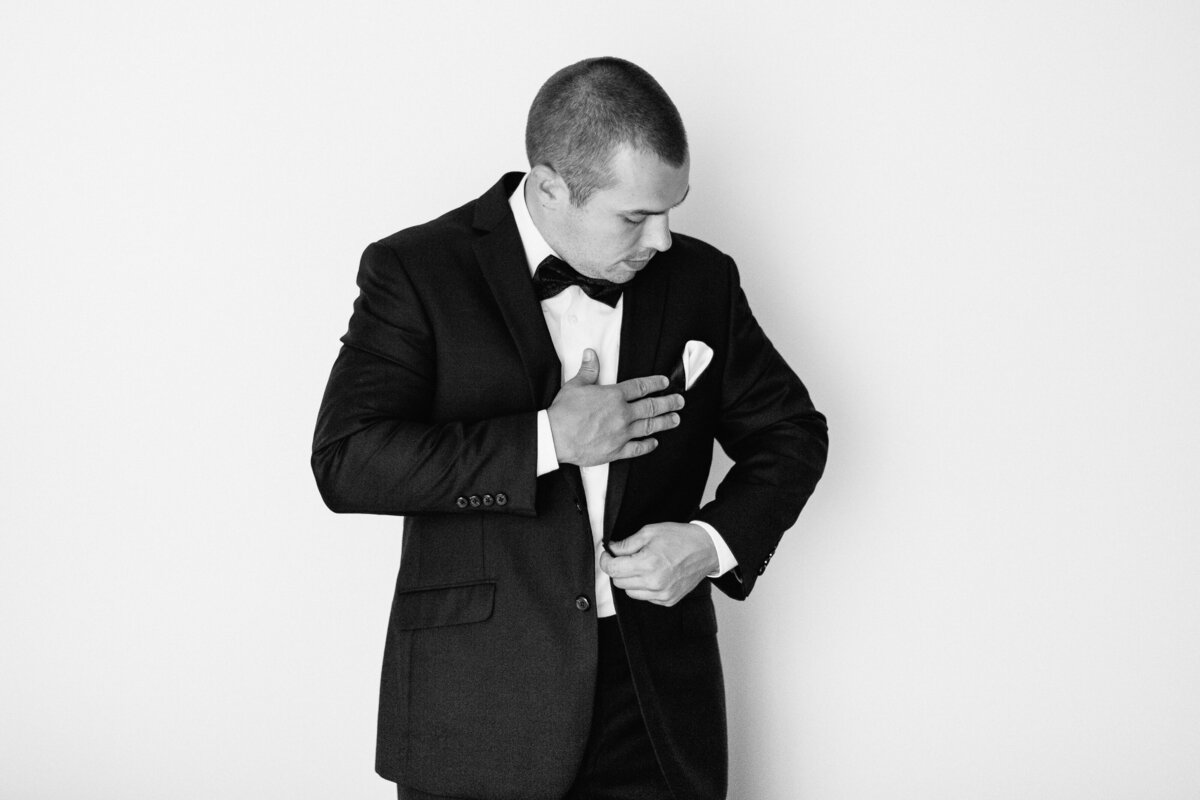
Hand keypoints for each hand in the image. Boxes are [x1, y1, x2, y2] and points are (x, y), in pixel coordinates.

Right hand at [547, 349, 683, 466]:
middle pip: (651, 406)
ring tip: (675, 419)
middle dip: (668, 403)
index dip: (655, 383)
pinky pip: (637, 448)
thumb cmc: (564, 412)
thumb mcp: (575, 385)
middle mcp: (622, 414)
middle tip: (679, 401)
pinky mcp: (616, 450)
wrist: (556, 436)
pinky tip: (654, 442)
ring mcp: (622, 433)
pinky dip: (648, 445)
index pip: (641, 387)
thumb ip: (588, 370)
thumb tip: (591, 354)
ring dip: (665, 422)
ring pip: (649, 426)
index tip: (665, 383)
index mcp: (614, 396)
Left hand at [599, 523, 717, 606]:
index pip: (613, 569)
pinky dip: (644, 587)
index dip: (606, 560)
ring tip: (642, 565)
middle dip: (618, 568)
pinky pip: (645, 597)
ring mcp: (662, 594)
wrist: (706, 549)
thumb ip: (627, 543)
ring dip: (630, 580)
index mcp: (647, 564)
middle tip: (627, 557)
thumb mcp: (650, 532)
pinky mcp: (668, 600)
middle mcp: (654, 583)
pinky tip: (654, 574)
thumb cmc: (679, 538)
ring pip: (630, 592)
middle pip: (618, 582)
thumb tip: (611, 550)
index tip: (607, 554)